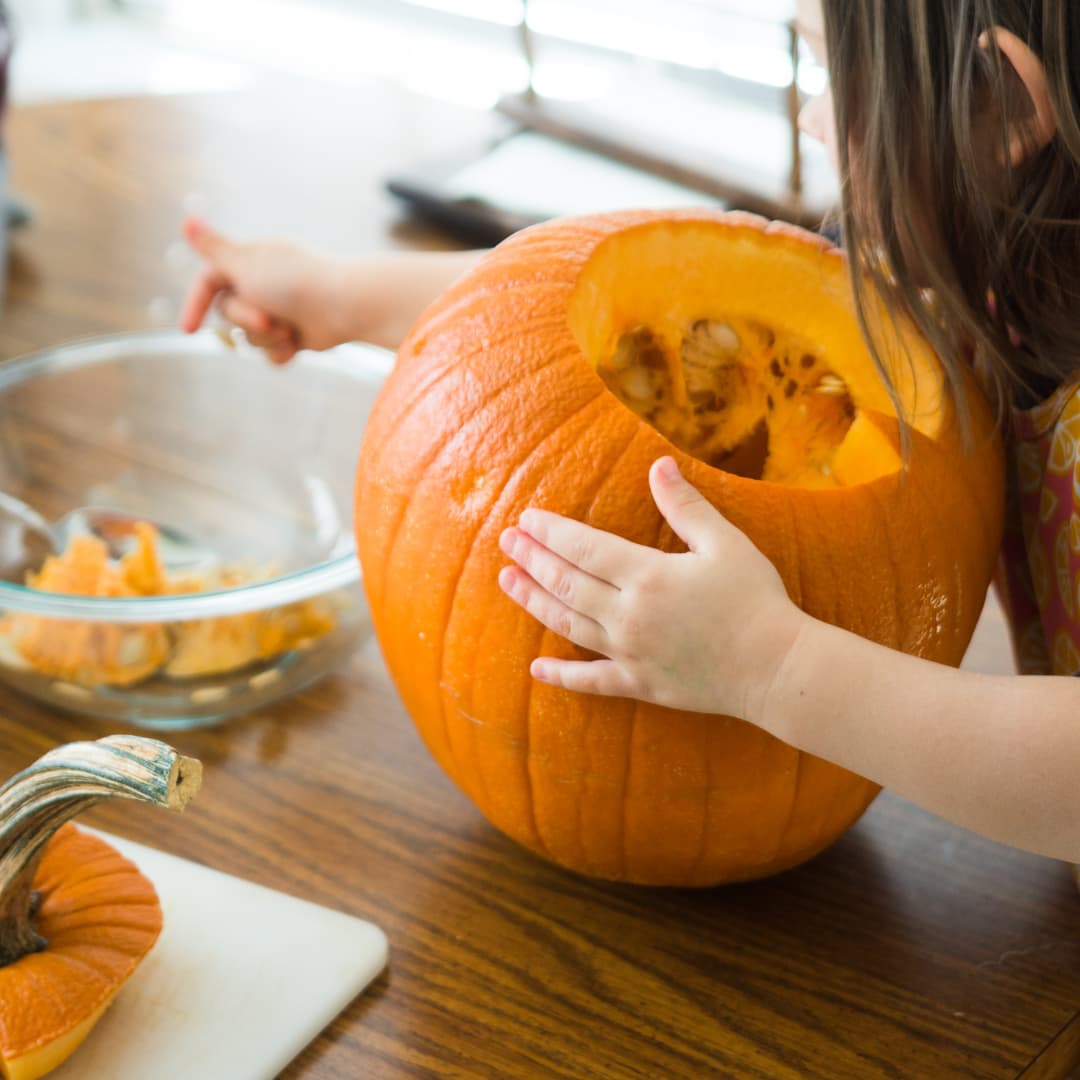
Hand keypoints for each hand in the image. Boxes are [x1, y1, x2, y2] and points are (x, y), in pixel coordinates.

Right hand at [179, 216, 348, 362]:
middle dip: (246, 320)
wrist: (344, 306)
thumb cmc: (294, 282)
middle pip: (229, 314)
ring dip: (266, 338)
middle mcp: (261, 285)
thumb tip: (187, 220)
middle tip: (267, 318)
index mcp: (247, 262)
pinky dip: (281, 352)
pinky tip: (296, 344)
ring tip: (289, 329)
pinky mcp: (294, 335)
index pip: (208, 283)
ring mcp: (278, 311)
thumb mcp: (245, 263)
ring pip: (249, 338)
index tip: (189, 330)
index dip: (196, 305)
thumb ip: (213, 248)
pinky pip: (271, 353)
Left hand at [498, 456, 806, 718]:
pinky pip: (591, 681)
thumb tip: (659, 464)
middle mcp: (628, 616)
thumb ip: (685, 506)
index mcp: (647, 576)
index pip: (583, 548)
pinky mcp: (639, 684)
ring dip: (533, 601)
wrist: (777, 668)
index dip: (551, 532)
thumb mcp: (724, 543)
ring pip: (567, 624)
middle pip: (566, 583)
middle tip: (506, 541)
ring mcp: (630, 654)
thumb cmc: (756, 600)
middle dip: (533, 559)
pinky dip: (561, 676)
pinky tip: (535, 669)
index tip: (526, 519)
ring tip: (507, 581)